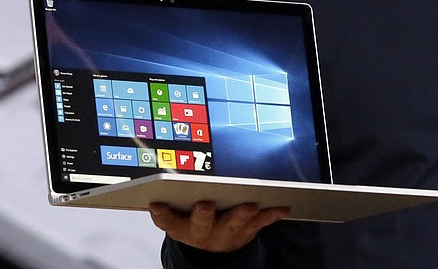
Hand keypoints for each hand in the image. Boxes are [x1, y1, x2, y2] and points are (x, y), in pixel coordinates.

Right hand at [149, 201, 289, 252]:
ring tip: (249, 205)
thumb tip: (157, 189)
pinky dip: (271, 214)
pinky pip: (260, 223)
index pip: (167, 221)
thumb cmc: (196, 222)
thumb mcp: (178, 216)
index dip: (161, 214)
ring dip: (241, 214)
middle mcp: (203, 232)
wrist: (216, 248)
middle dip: (203, 214)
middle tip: (205, 204)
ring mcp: (226, 233)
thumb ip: (169, 204)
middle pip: (201, 223)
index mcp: (182, 226)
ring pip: (233, 223)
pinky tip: (282, 207)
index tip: (156, 203)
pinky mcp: (247, 231)